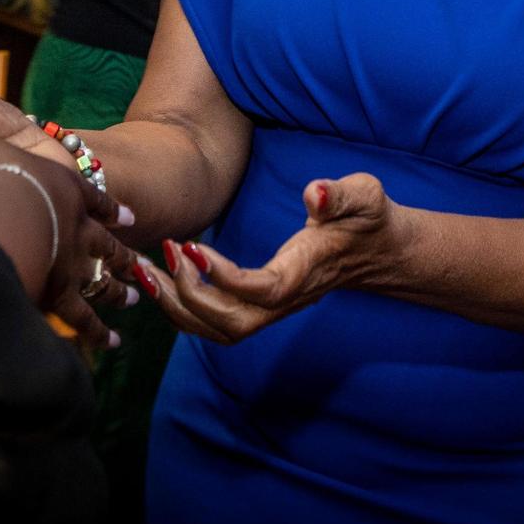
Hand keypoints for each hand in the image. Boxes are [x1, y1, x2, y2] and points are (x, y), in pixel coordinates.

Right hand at [0, 79, 136, 346]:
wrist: (6, 212)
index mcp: (66, 190)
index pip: (95, 197)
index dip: (110, 207)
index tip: (128, 216)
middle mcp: (79, 226)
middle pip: (107, 242)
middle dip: (123, 255)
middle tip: (142, 268)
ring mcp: (75, 260)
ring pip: (104, 279)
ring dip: (118, 291)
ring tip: (134, 302)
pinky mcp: (60, 292)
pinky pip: (81, 316)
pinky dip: (95, 331)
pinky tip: (109, 346)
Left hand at [137, 173, 401, 342]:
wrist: (378, 251)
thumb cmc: (367, 218)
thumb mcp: (363, 195)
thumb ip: (340, 195)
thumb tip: (315, 194)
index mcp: (307, 270)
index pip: (263, 290)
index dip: (224, 277)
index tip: (192, 246)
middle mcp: (287, 298)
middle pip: (231, 323)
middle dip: (186, 297)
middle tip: (158, 253)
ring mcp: (273, 307)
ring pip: (219, 329)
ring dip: (176, 306)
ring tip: (145, 268)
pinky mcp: (262, 304)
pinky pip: (217, 321)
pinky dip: (184, 305)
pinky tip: (163, 276)